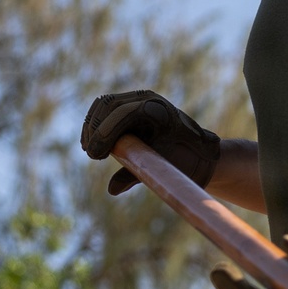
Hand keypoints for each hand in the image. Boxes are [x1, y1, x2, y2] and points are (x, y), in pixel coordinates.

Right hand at [80, 89, 220, 194]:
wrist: (198, 152)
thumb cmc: (184, 163)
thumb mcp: (162, 171)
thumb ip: (136, 177)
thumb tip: (112, 189)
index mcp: (161, 111)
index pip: (125, 113)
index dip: (105, 133)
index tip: (95, 155)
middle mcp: (149, 99)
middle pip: (110, 105)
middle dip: (95, 129)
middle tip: (91, 154)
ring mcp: (139, 98)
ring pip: (104, 104)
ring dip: (92, 126)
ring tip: (89, 150)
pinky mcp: (130, 103)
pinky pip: (105, 107)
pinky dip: (94, 123)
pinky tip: (90, 143)